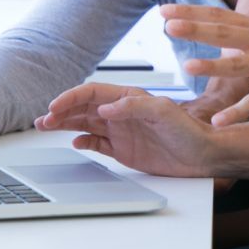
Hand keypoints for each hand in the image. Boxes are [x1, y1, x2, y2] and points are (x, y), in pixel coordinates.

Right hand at [35, 83, 212, 177]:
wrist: (204, 155)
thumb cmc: (190, 130)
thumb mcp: (164, 113)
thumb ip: (134, 107)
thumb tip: (106, 108)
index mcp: (130, 98)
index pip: (93, 93)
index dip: (72, 98)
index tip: (55, 106)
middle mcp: (123, 113)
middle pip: (84, 108)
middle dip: (62, 111)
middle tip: (43, 119)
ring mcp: (122, 131)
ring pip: (86, 125)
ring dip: (66, 125)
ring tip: (45, 126)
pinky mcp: (124, 150)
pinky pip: (97, 143)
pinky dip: (83, 142)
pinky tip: (74, 143)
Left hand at [160, 4, 248, 125]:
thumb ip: (247, 32)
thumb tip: (221, 31)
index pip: (219, 16)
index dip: (191, 11)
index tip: (163, 9)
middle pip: (223, 33)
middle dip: (195, 29)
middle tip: (167, 25)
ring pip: (238, 65)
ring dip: (213, 66)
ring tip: (186, 67)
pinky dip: (238, 113)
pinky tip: (220, 123)